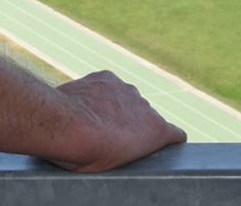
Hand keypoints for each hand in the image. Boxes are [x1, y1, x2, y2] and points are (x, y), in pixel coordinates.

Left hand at [48, 70, 186, 172]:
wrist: (65, 124)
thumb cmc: (89, 153)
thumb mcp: (117, 163)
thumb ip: (131, 149)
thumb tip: (127, 146)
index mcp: (156, 130)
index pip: (176, 134)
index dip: (168, 140)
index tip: (156, 145)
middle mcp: (145, 105)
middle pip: (146, 116)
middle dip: (134, 124)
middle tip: (111, 136)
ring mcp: (126, 88)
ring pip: (126, 99)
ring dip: (117, 108)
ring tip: (94, 120)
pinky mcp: (107, 76)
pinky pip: (108, 86)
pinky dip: (101, 94)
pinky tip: (86, 105)